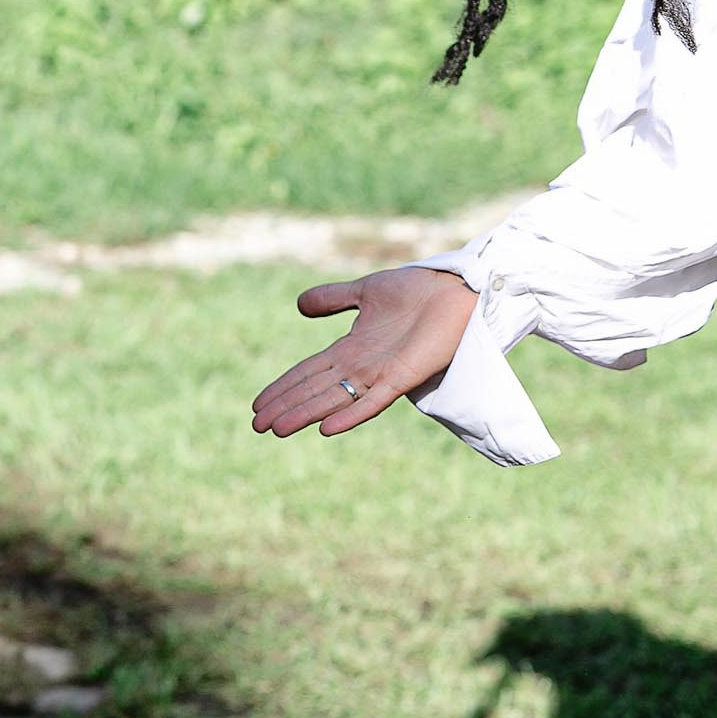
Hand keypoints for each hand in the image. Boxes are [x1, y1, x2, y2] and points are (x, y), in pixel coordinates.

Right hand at [251, 265, 474, 440]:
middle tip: (257, 426)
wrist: (459, 288)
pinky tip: (326, 430)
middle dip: (286, 407)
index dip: (282, 387)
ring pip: (335, 399)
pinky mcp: (404, 376)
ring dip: (306, 414)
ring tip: (278, 430)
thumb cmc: (420, 290)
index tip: (258, 405)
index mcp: (352, 349)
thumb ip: (334, 299)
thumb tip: (299, 305)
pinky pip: (373, 401)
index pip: (308, 372)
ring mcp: (381, 374)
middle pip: (315, 390)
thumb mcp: (366, 291)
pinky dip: (350, 416)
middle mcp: (362, 366)